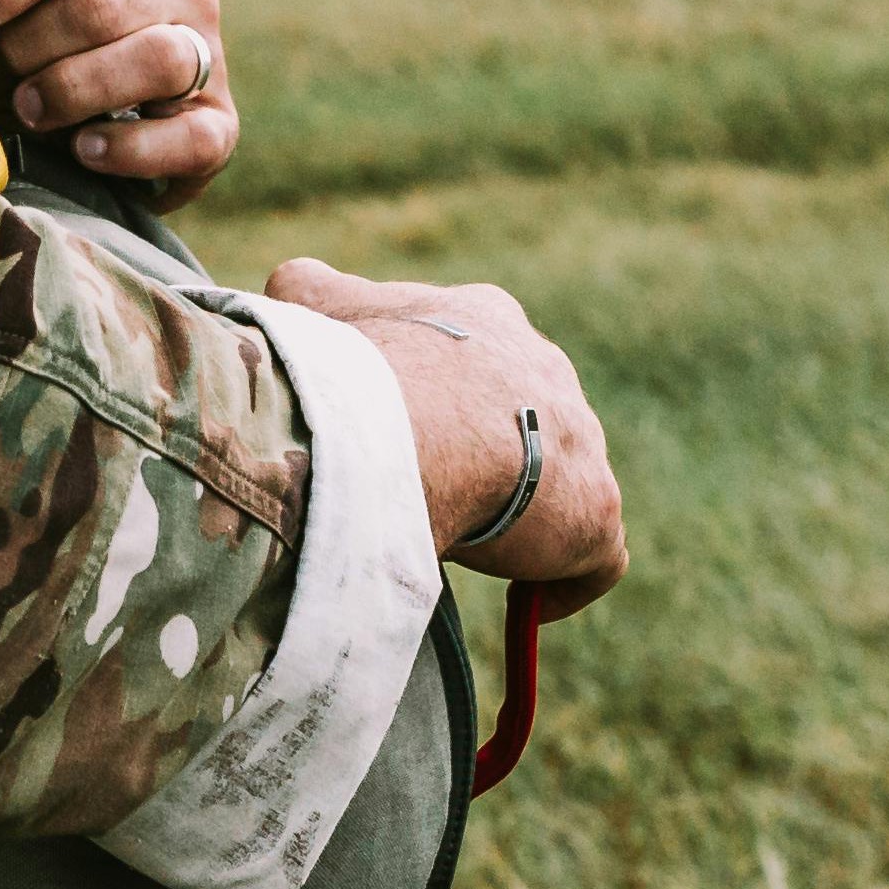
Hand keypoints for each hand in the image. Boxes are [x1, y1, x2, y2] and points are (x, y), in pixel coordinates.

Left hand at [0, 0, 237, 205]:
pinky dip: (127, 147)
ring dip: (74, 88)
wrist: (61, 137)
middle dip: (32, 44)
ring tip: (29, 110)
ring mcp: (209, 60)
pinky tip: (83, 149)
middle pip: (108, 3)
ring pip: (157, 58)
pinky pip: (188, 137)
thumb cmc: (25, 48)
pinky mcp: (217, 130)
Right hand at [264, 259, 625, 613]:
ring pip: (562, 480)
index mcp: (482, 321)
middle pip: (524, 417)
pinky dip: (563, 580)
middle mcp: (544, 369)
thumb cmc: (357, 371)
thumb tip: (291, 286)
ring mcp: (580, 437)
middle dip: (486, 456)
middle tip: (433, 497)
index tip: (410, 440)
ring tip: (471, 551)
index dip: (444, 402)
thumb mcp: (318, 310)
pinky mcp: (595, 508)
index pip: (472, 359)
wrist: (412, 427)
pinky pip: (597, 554)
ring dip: (524, 514)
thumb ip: (312, 294)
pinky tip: (525, 602)